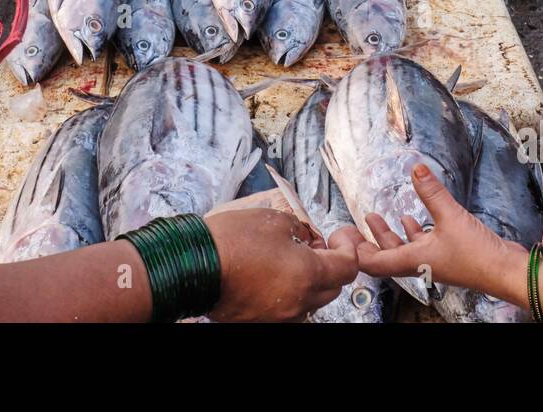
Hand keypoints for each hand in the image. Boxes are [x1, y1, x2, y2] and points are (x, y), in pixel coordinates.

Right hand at [204, 208, 359, 321]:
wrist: (195, 264)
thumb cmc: (231, 241)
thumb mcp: (275, 220)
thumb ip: (300, 230)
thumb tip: (307, 239)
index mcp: (309, 274)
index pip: (348, 268)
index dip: (347, 249)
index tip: (339, 239)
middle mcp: (299, 301)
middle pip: (333, 288)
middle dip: (331, 266)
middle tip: (317, 247)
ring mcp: (279, 316)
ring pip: (311, 302)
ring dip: (310, 283)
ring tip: (291, 261)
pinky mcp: (261, 321)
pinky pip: (288, 310)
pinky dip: (290, 295)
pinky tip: (273, 276)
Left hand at [354, 163, 523, 297]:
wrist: (506, 271)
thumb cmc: (478, 254)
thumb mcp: (451, 217)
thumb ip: (432, 193)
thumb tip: (416, 169)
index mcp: (413, 261)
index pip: (374, 263)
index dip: (357, 253)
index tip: (345, 238)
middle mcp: (419, 264)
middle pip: (385, 256)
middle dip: (370, 240)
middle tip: (357, 224)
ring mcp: (433, 261)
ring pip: (403, 250)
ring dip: (389, 235)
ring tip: (376, 218)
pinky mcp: (447, 255)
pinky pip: (421, 245)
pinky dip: (413, 233)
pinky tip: (411, 220)